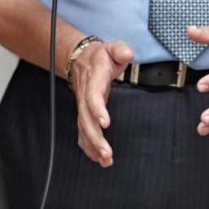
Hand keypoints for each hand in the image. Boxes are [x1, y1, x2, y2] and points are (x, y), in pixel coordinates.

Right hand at [71, 41, 133, 166]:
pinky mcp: (84, 114)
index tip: (105, 123)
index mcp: (94, 79)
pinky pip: (83, 133)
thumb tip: (127, 53)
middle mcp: (85, 95)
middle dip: (95, 138)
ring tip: (106, 160)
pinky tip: (99, 160)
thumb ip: (120, 49)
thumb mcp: (112, 47)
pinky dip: (89, 148)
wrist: (80, 59)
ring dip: (93, 146)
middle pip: (86, 119)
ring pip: (83, 129)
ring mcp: (82, 106)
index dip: (97, 109)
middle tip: (107, 153)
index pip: (93, 95)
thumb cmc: (101, 56)